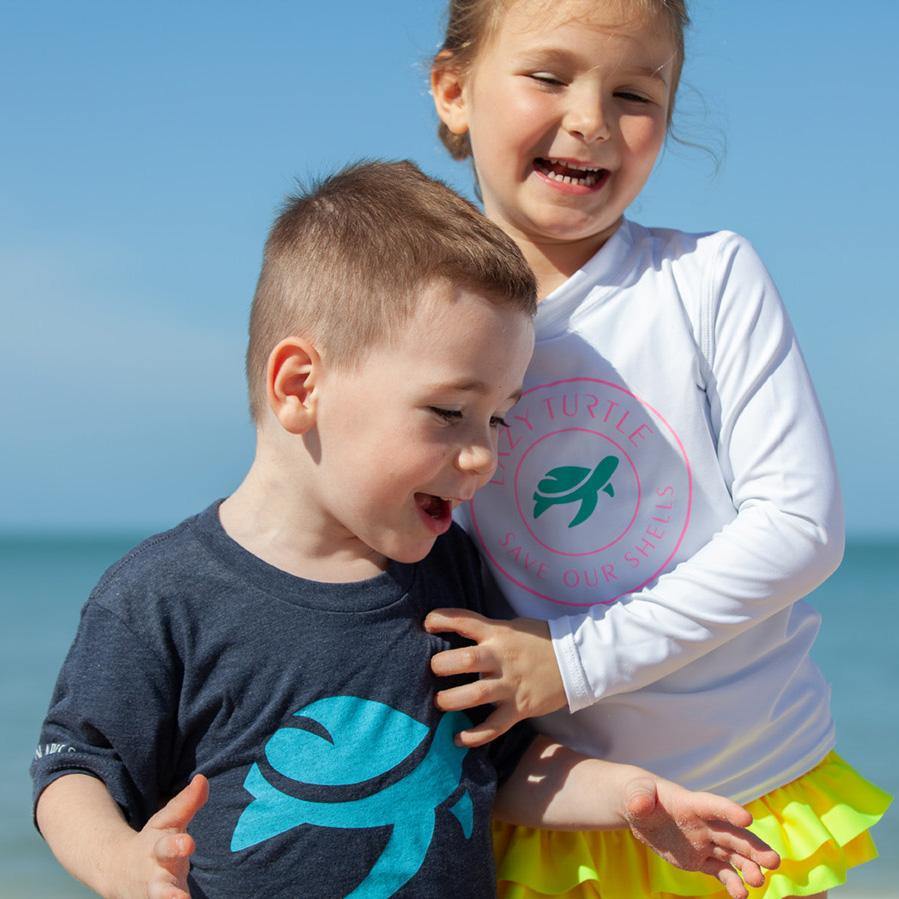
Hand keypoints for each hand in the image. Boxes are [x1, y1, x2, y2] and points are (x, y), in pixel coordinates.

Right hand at [112, 774, 208, 898]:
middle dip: (169, 892)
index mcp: (159, 849)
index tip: (188, 844)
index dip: (178, 845)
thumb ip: (186, 803)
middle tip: (179, 898)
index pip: (168, 845)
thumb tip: (202, 779)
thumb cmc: (155, 841)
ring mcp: (156, 895)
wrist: (121, 872)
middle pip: (161, 886)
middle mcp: (156, 876)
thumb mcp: (168, 821)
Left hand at [425, 608, 566, 746]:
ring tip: (439, 703)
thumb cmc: (541, 641)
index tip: (427, 623)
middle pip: (466, 660)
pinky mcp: (520, 708)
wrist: (576, 660)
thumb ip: (489, 632)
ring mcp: (511, 684)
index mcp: (499, 633)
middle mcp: (502, 657)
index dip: (442, 619)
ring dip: (452, 700)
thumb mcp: (514, 627)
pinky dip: (475, 736)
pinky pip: (494, 726)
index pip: (465, 621)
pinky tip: (457, 739)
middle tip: (433, 669)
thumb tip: (459, 636)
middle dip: (442, 664)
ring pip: (476, 694)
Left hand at [622, 775, 779, 898]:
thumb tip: (639, 805)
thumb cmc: (639, 795)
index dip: (728, 810)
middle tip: (774, 861)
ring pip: (733, 855)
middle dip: (753, 846)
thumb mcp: (635, 793)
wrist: (641, 810)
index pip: (713, 805)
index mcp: (690, 803)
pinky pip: (721, 872)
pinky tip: (741, 896)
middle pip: (732, 834)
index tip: (748, 818)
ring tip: (759, 882)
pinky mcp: (701, 859)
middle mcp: (704, 823)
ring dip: (748, 867)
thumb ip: (639, 798)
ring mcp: (705, 842)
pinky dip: (732, 883)